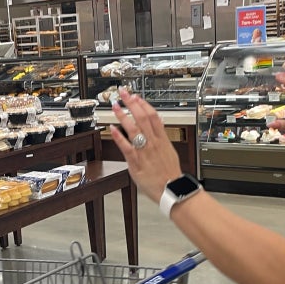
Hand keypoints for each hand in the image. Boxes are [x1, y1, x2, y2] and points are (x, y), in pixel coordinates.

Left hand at [109, 87, 182, 203]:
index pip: (153, 116)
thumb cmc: (169, 173)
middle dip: (131, 103)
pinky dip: (119, 137)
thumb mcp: (169, 150)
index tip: (135, 96)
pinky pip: (127, 147)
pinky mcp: (136, 163)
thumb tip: (159, 122)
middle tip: (123, 93)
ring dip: (123, 115)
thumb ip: (162, 136)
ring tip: (115, 106)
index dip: (143, 104)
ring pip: (133, 129)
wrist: (172, 189)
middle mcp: (153, 143)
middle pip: (142, 118)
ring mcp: (144, 152)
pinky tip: (112, 128)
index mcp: (162, 139)